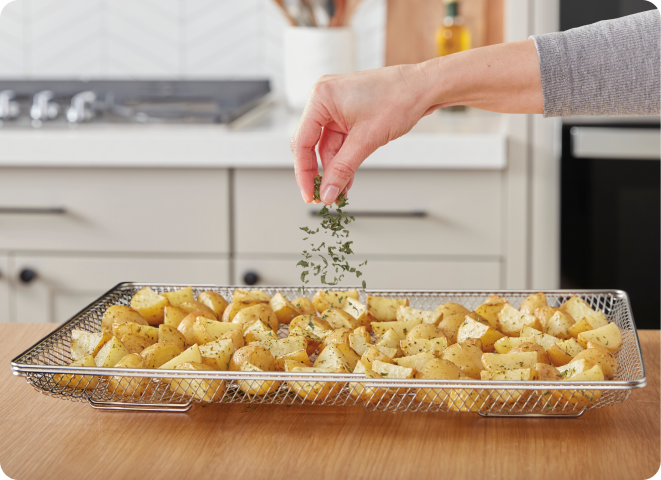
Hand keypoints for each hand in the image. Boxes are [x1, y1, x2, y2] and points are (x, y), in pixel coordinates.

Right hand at [291, 64, 438, 203]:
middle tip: (322, 196)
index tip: (309, 193)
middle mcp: (324, 99)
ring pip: (327, 147)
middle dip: (319, 172)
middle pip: (311, 145)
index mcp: (321, 97)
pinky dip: (343, 161)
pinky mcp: (348, 114)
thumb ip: (343, 168)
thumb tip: (328, 191)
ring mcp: (336, 106)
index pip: (302, 142)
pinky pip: (340, 142)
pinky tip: (346, 179)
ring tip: (339, 192)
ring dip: (334, 170)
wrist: (424, 87)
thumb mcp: (367, 140)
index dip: (304, 172)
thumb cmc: (399, 98)